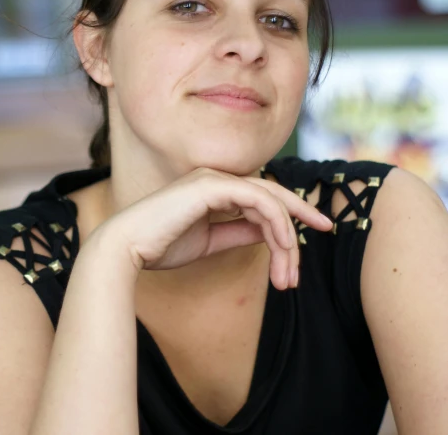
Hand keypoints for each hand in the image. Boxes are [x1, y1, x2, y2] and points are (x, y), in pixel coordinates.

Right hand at [91, 167, 333, 289]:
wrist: (128, 247)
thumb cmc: (160, 246)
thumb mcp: (209, 242)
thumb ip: (238, 232)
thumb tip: (267, 233)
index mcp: (212, 189)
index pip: (261, 197)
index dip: (290, 213)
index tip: (313, 234)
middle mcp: (216, 179)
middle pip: (272, 195)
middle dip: (300, 218)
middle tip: (323, 238)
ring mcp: (214, 179)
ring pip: (270, 200)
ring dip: (287, 237)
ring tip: (290, 272)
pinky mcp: (212, 186)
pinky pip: (259, 200)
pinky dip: (277, 223)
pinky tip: (283, 247)